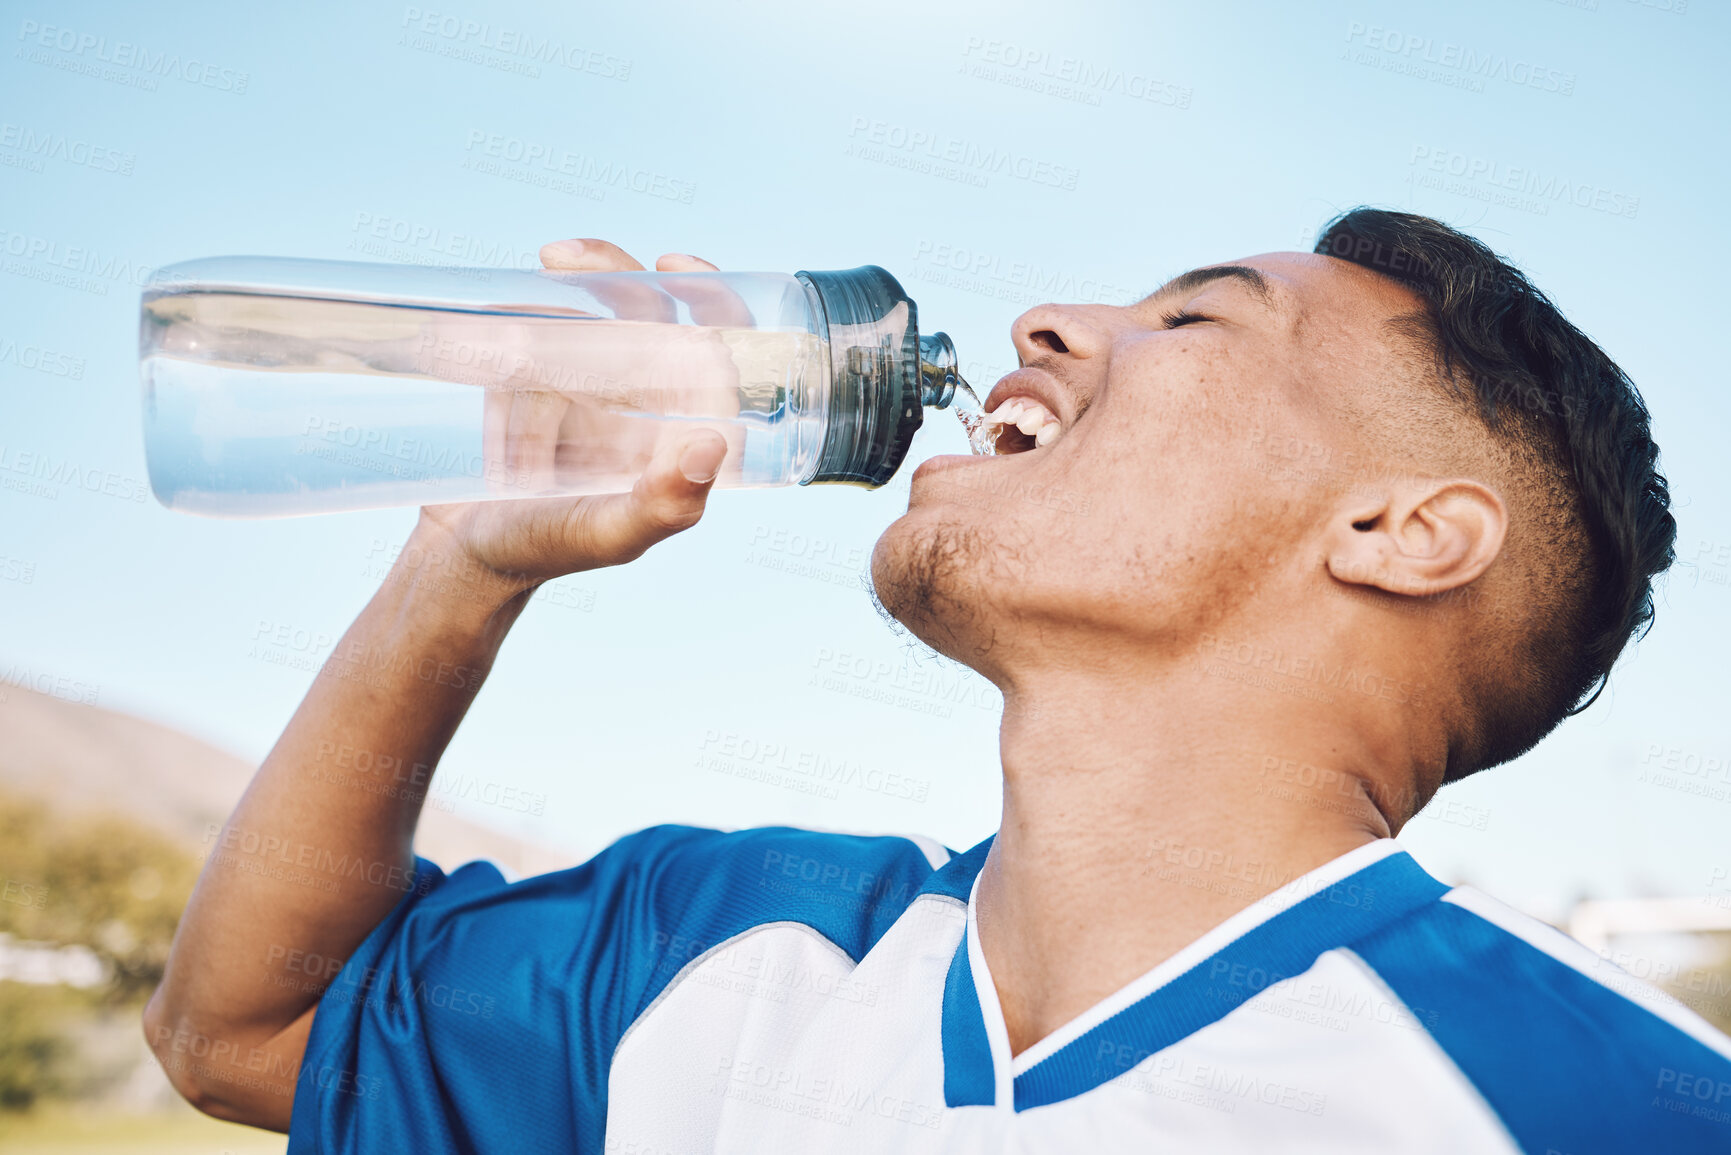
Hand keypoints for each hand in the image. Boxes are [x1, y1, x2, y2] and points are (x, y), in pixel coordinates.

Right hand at [417, 239, 732, 589]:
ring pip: (596, 312)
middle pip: (653, 316)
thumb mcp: (609, 534)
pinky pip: (540, 325)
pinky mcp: (537, 381)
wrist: (459, 556)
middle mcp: (644, 407)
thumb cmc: (544, 552)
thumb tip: (712, 443)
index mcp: (680, 436)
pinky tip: (507, 311)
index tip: (673, 267)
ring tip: (540, 288)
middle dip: (619, 274)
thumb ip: (665, 504)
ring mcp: (590, 390)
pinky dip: (524, 309)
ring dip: (573, 288)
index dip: (711, 302)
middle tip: (567, 258)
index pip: (717, 357)